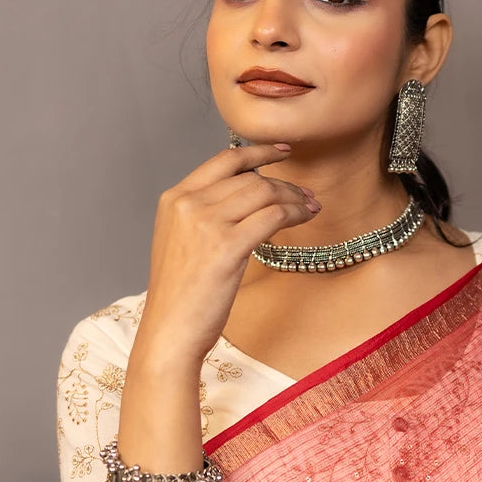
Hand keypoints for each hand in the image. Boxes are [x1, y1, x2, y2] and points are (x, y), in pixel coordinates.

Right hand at [134, 142, 321, 367]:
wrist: (170, 331)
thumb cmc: (181, 296)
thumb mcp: (182, 242)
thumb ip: (204, 215)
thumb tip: (247, 198)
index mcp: (174, 199)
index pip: (223, 161)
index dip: (258, 152)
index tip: (282, 151)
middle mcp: (187, 204)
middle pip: (250, 177)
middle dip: (284, 184)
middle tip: (306, 196)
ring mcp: (206, 223)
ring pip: (264, 192)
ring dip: (294, 198)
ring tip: (311, 208)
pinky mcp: (226, 246)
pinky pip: (272, 216)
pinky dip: (295, 213)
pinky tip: (305, 218)